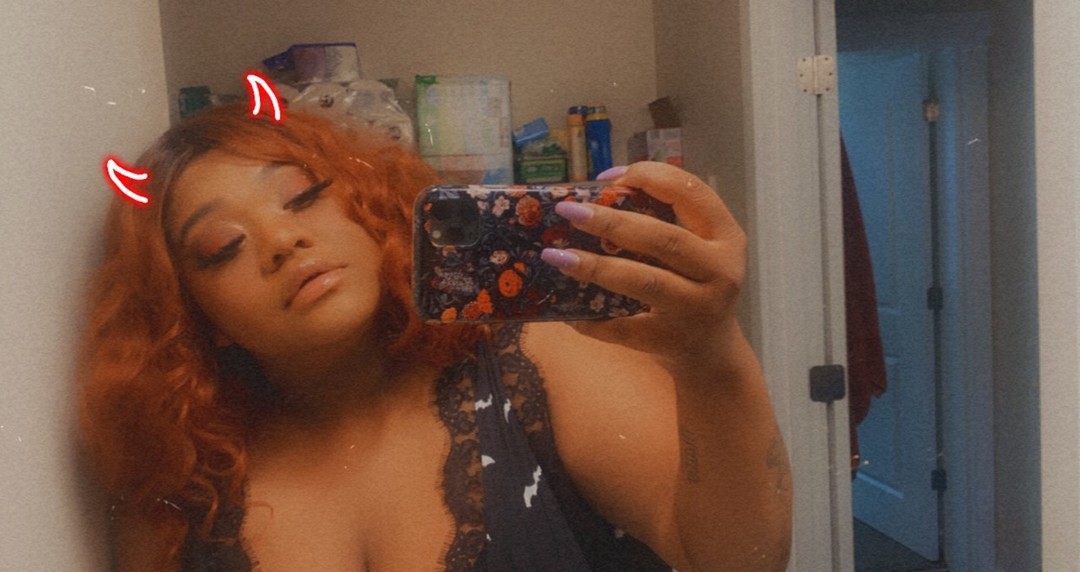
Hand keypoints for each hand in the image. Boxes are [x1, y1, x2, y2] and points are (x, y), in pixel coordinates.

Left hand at [540, 162, 748, 371]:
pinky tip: (566, 310)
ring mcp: (697, 310)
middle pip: (662, 239)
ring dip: (595, 267)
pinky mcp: (672, 341)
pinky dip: (591, 319)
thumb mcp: (698, 250)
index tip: (608, 178)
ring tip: (556, 255)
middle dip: (611, 221)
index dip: (650, 176)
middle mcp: (720, 272)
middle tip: (569, 211)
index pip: (692, 192)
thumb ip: (665, 221)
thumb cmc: (693, 287)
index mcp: (726, 238)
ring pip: (644, 281)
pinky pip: (624, 327)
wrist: (712, 353)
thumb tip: (596, 196)